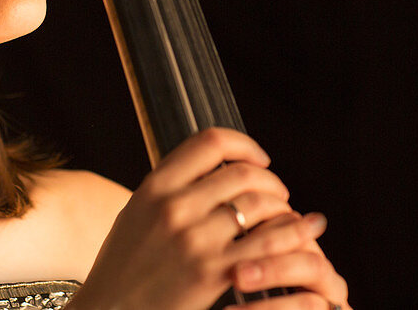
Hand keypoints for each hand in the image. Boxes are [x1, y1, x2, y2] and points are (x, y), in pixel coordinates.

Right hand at [69, 127, 348, 309]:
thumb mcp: (136, 215)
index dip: (244, 145)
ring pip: (259, 205)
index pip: (210, 142)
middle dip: (270, 180)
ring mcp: (194, 241)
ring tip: (285, 217)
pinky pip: (266, 244)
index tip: (258, 159)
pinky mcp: (213, 274)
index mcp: (154, 187)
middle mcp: (174, 208)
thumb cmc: (123, 269)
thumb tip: (213, 168)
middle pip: (242, 173)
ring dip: (282, 208)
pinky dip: (289, 236)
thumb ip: (170, 189)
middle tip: (279, 193)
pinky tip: (295, 239)